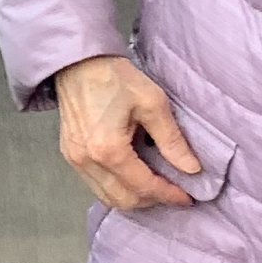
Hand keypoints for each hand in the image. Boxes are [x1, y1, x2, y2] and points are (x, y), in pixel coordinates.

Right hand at [54, 54, 200, 211]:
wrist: (78, 62)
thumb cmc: (115, 77)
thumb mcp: (152, 103)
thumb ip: (172, 140)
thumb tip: (191, 168)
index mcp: (109, 150)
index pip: (144, 187)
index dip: (168, 194)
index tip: (187, 197)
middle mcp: (88, 161)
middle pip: (124, 200)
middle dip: (151, 200)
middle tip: (172, 191)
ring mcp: (75, 160)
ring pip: (107, 197)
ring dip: (133, 197)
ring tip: (154, 185)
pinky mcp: (70, 155)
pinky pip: (95, 184)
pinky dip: (116, 187)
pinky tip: (132, 174)